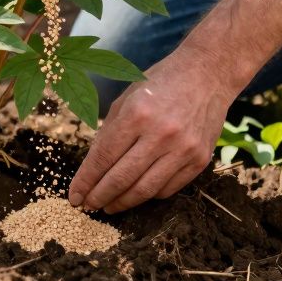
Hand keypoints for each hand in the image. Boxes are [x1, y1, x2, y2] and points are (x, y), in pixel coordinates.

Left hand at [68, 53, 235, 212]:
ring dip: (122, 203)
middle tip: (88, 206)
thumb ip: (109, 131)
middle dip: (99, 197)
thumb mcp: (127, 98)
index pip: (103, 157)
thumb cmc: (161, 83)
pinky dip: (148, 195)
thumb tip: (92, 168)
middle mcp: (161, 134)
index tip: (74, 196)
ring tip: (109, 206)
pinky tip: (136, 194)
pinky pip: (168, 189)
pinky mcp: (199, 160)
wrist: (207, 74)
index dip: (86, 181)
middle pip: (121, 178)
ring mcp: (183, 149)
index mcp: (137, 114)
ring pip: (144, 190)